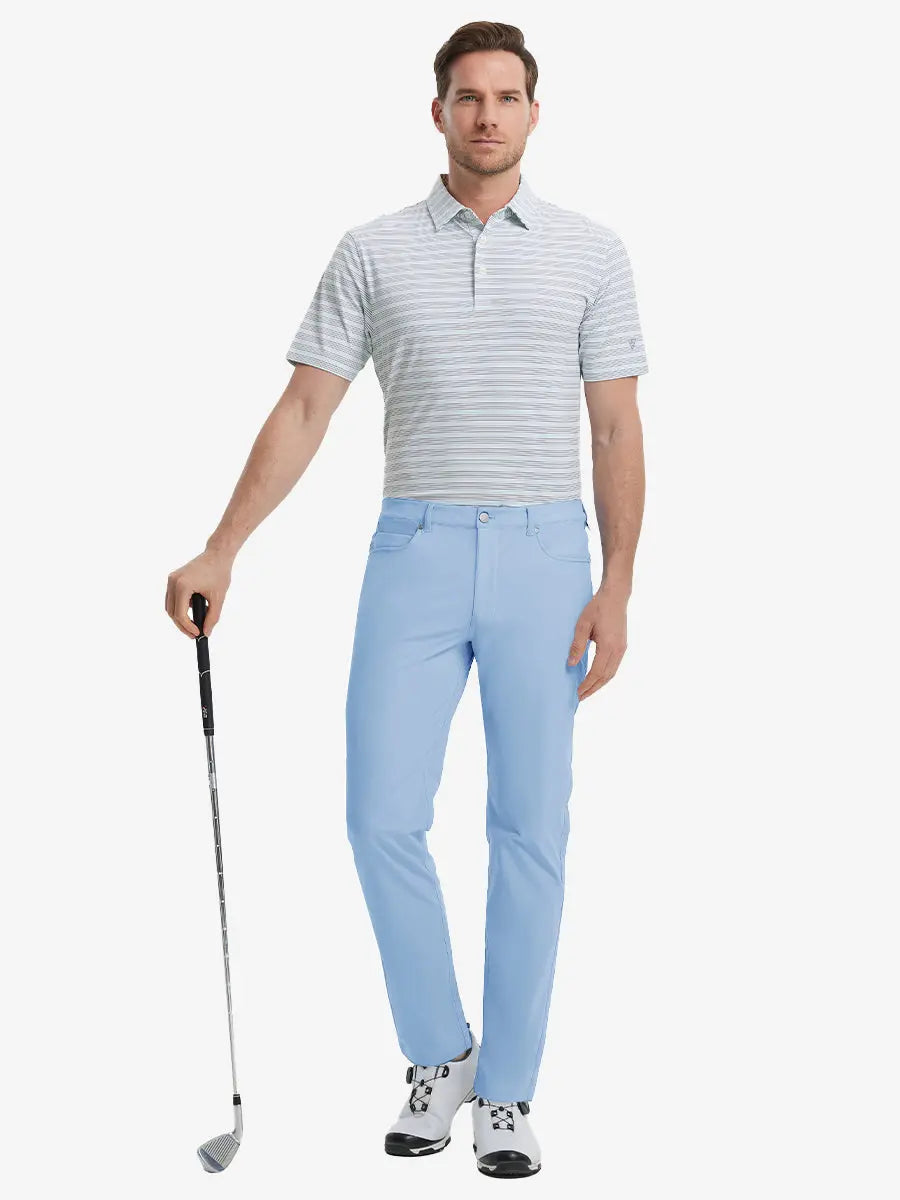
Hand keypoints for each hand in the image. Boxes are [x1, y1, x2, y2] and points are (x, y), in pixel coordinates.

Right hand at [165, 548, 233, 638]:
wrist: (217, 555)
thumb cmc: (219, 573)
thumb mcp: (218, 598)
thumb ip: (212, 617)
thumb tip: (206, 632)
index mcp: (183, 585)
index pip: (180, 614)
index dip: (188, 627)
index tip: (198, 634)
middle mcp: (173, 581)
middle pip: (172, 612)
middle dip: (182, 625)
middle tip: (194, 634)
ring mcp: (171, 579)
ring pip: (170, 607)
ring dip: (180, 618)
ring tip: (193, 625)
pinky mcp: (173, 578)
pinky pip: (172, 599)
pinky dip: (180, 607)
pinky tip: (192, 612)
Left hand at [567, 586, 628, 700]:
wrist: (616, 596)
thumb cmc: (597, 607)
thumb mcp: (582, 624)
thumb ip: (577, 645)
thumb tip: (570, 664)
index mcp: (608, 646)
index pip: (597, 672)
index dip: (587, 685)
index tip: (577, 693)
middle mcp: (618, 650)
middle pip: (606, 677)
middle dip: (593, 689)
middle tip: (580, 697)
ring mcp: (622, 649)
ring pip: (612, 673)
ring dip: (599, 684)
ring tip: (587, 691)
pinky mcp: (622, 646)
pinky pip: (614, 666)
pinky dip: (605, 676)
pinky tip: (597, 678)